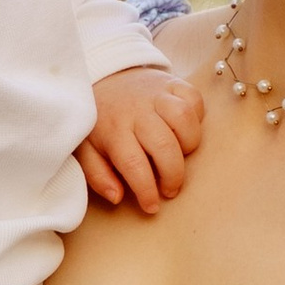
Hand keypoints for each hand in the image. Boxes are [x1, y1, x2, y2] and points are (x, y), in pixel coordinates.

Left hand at [77, 62, 202, 212]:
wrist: (103, 77)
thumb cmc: (98, 122)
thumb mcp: (87, 150)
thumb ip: (98, 176)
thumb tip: (118, 197)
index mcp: (113, 129)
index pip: (133, 164)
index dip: (147, 190)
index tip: (152, 207)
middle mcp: (136, 111)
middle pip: (164, 145)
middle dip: (173, 175)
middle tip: (169, 189)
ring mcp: (156, 94)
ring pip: (184, 119)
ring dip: (188, 144)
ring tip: (179, 155)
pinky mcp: (172, 83)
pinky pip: (194, 99)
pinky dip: (197, 118)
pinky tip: (185, 130)